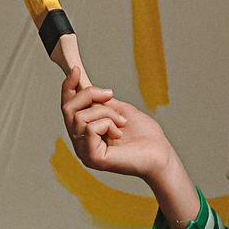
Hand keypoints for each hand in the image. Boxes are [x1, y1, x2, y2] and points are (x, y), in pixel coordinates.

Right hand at [61, 70, 175, 182]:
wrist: (160, 154)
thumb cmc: (144, 135)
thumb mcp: (119, 109)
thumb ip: (101, 102)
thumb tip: (84, 85)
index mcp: (85, 131)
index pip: (68, 107)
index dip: (68, 87)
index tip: (76, 70)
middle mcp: (80, 142)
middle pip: (68, 108)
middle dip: (89, 94)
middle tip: (110, 94)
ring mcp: (84, 151)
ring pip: (80, 117)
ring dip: (106, 113)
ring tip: (121, 122)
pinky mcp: (92, 158)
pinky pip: (90, 129)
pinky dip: (107, 124)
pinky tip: (119, 133)